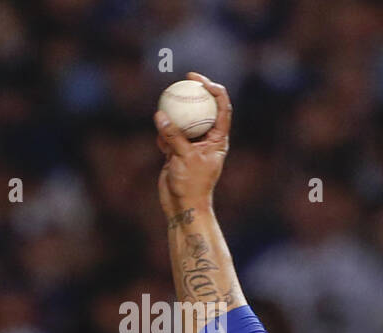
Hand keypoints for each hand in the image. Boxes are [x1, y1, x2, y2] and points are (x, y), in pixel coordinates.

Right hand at [155, 72, 232, 215]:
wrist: (183, 204)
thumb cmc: (191, 184)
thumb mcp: (183, 157)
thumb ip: (173, 136)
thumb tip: (160, 114)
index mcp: (218, 139)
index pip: (222, 108)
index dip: (214, 90)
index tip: (199, 80)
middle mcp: (208, 139)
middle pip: (203, 109)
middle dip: (195, 93)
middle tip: (183, 79)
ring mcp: (192, 144)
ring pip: (183, 120)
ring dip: (174, 118)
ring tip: (166, 116)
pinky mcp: (177, 150)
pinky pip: (169, 134)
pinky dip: (163, 137)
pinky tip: (161, 147)